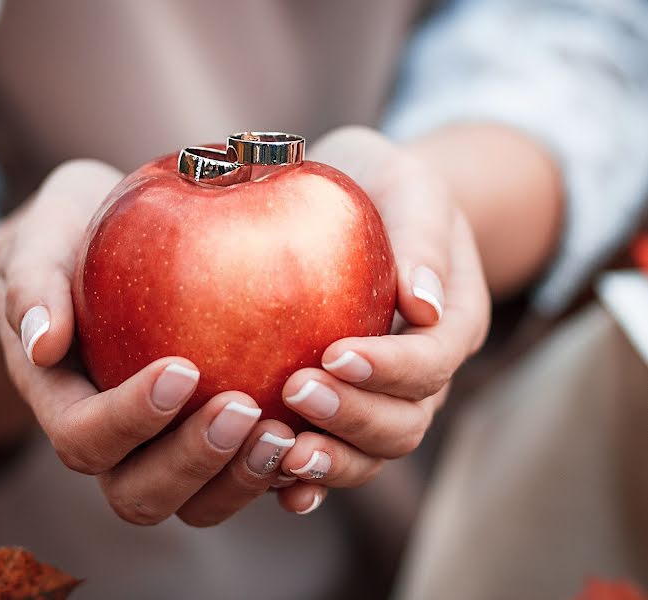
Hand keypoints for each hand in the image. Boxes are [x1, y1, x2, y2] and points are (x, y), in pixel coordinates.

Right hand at [0, 160, 294, 526]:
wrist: (95, 249)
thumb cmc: (67, 241)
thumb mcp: (40, 243)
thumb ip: (32, 285)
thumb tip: (41, 341)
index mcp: (62, 402)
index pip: (85, 436)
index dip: (131, 418)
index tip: (183, 369)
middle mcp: (112, 443)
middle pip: (140, 493)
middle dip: (192, 462)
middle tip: (244, 407)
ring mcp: (161, 449)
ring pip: (195, 503)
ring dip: (239, 480)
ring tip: (286, 433)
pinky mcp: (209, 442)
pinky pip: (239, 479)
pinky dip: (277, 476)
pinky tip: (315, 441)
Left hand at [274, 127, 490, 513]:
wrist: (368, 203)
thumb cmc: (386, 187)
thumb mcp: (411, 187)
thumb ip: (422, 237)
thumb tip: (423, 306)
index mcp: (452, 322)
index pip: (430, 361)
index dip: (388, 368)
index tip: (335, 353)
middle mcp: (423, 374)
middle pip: (404, 422)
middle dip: (352, 417)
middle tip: (294, 391)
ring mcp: (383, 398)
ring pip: (371, 452)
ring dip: (331, 459)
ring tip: (281, 452)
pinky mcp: (341, 410)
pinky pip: (332, 454)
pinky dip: (309, 478)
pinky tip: (272, 482)